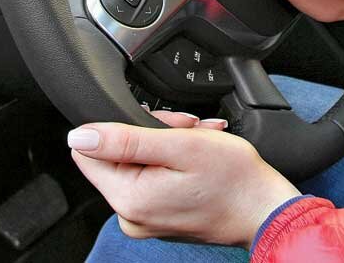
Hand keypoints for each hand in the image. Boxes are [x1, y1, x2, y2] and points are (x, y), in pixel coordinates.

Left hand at [68, 111, 299, 247]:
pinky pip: (152, 177)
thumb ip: (126, 138)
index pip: (89, 152)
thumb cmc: (233, 179)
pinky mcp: (159, 216)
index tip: (157, 124)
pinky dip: (173, 160)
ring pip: (137, 162)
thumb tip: (79, 136)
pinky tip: (198, 155)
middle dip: (151, 132)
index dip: (120, 126)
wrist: (264, 210)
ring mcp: (145, 219)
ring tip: (198, 139)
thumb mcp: (181, 146)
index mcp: (128, 198)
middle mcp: (130, 215)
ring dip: (167, 143)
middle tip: (187, 129)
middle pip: (116, 154)